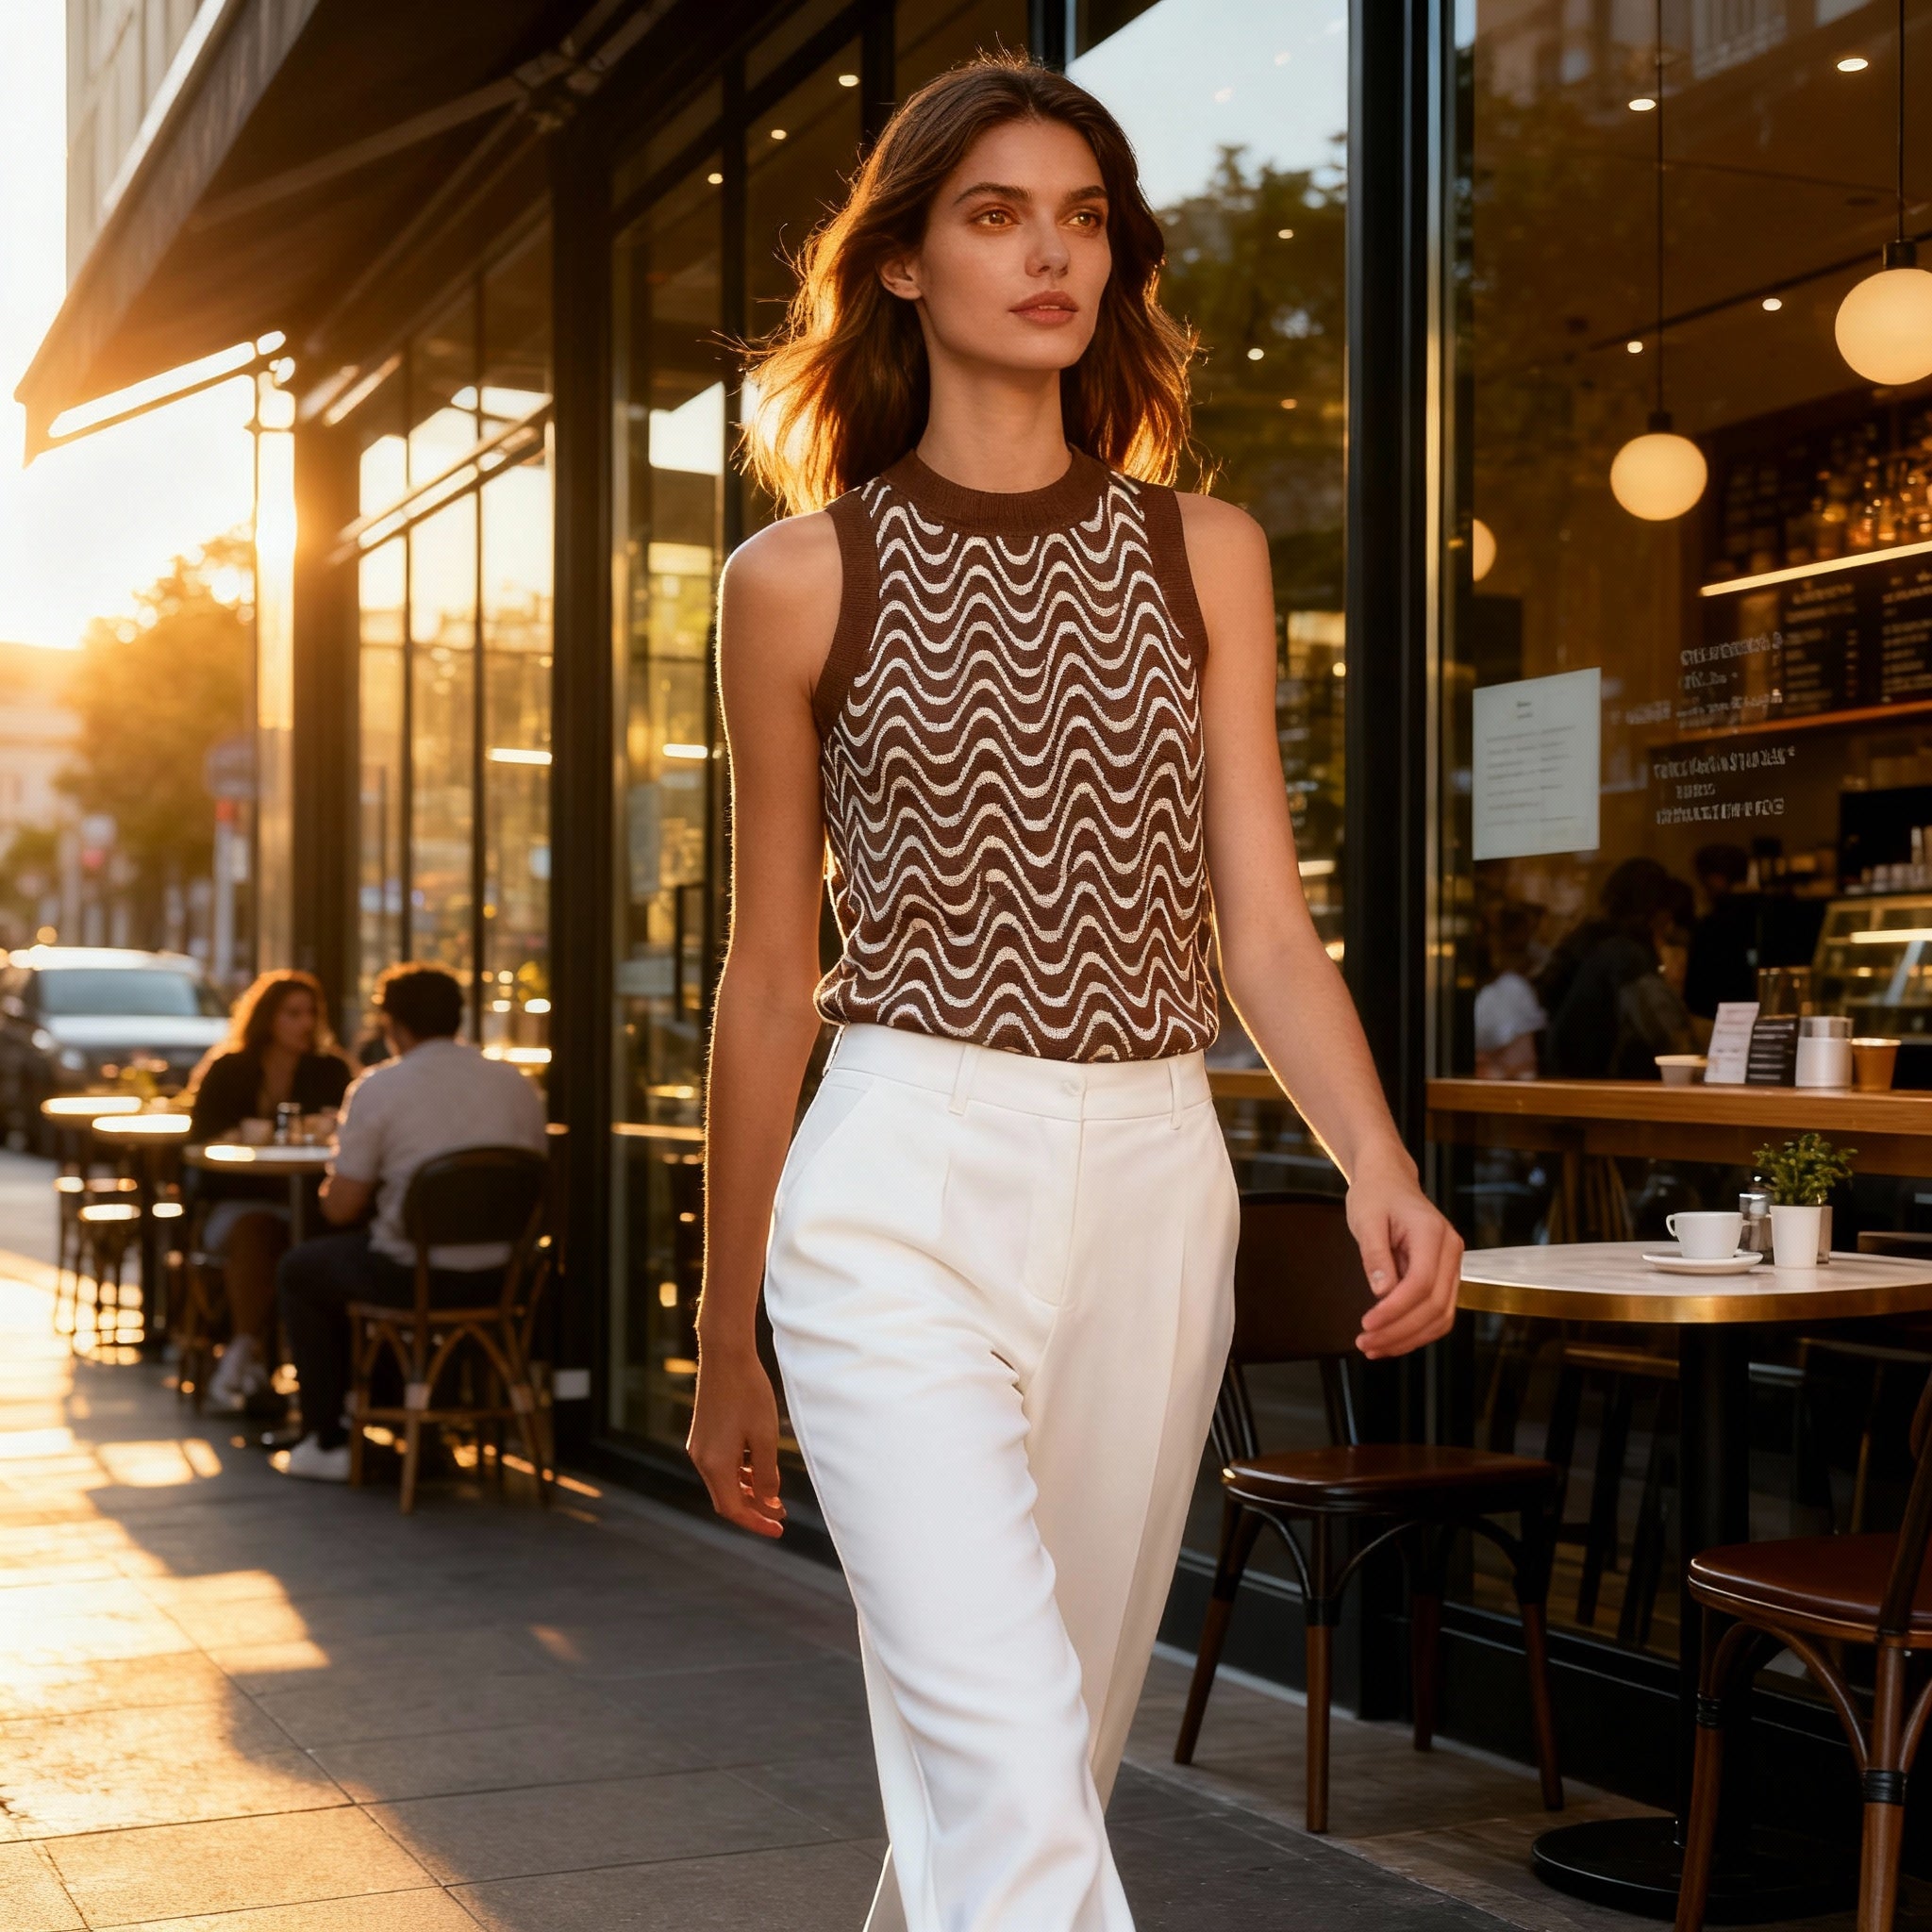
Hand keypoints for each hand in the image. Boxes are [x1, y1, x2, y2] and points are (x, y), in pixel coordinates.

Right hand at [687, 1345, 785, 1536]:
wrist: (725, 1355)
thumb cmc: (749, 1393)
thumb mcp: (765, 1436)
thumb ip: (767, 1474)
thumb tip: (768, 1503)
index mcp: (715, 1464)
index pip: (733, 1509)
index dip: (756, 1523)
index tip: (779, 1529)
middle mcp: (701, 1459)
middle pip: (726, 1499)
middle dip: (753, 1510)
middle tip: (781, 1515)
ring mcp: (698, 1446)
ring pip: (723, 1482)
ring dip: (747, 1492)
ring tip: (773, 1495)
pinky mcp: (702, 1434)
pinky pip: (719, 1465)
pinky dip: (738, 1474)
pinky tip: (757, 1470)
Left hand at [1345, 1156, 1461, 1359]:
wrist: (1389, 1180)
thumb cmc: (1376, 1195)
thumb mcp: (1366, 1219)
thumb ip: (1375, 1255)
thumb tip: (1382, 1293)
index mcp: (1432, 1233)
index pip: (1422, 1282)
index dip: (1395, 1310)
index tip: (1367, 1324)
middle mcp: (1450, 1251)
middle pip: (1435, 1306)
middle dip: (1399, 1331)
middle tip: (1364, 1344)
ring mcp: (1451, 1265)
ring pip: (1441, 1316)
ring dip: (1408, 1338)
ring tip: (1373, 1348)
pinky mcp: (1444, 1277)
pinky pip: (1436, 1312)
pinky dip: (1415, 1331)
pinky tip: (1389, 1339)